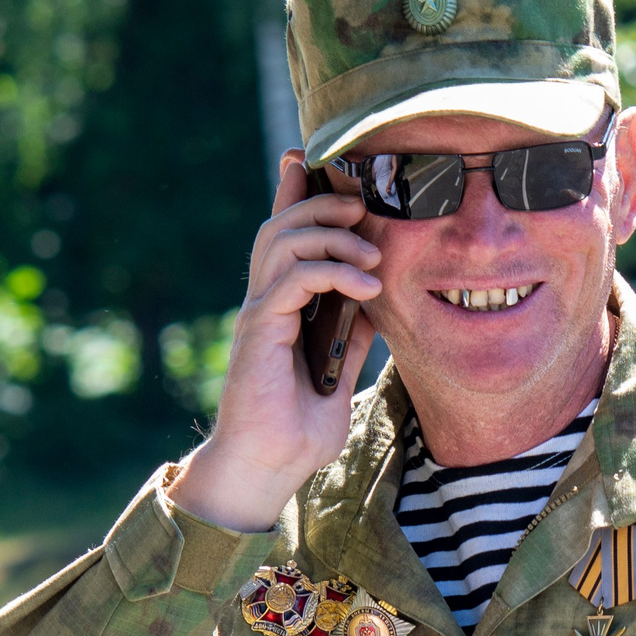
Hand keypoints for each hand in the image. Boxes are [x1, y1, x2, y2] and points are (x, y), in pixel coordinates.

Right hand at [169, 149, 382, 532]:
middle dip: (322, 203)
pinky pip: (294, 277)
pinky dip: (333, 271)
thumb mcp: (339, 375)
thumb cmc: (296, 433)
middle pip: (281, 224)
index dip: (296, 193)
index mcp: (281, 308)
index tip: (319, 165)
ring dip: (332, 234)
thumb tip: (376, 304)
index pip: (284, 236)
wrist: (266, 470)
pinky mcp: (260, 330)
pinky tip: (366, 288)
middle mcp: (264, 303)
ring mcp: (259, 313)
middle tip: (364, 208)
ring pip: (282, 239)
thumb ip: (352, 337)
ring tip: (372, 255)